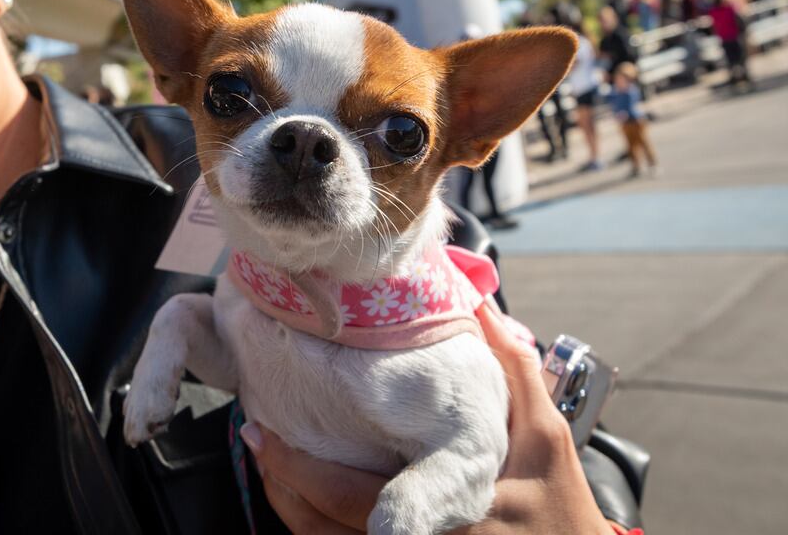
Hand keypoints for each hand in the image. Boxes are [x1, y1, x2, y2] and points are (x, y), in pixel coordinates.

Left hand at [242, 301, 616, 533]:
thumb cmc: (561, 506)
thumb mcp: (548, 438)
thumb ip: (513, 371)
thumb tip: (479, 306)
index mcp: (464, 508)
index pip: (377, 503)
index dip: (316, 481)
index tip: (274, 442)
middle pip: (336, 525)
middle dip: (288, 480)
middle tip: (258, 435)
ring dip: (289, 505)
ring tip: (264, 458)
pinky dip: (310, 527)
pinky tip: (292, 498)